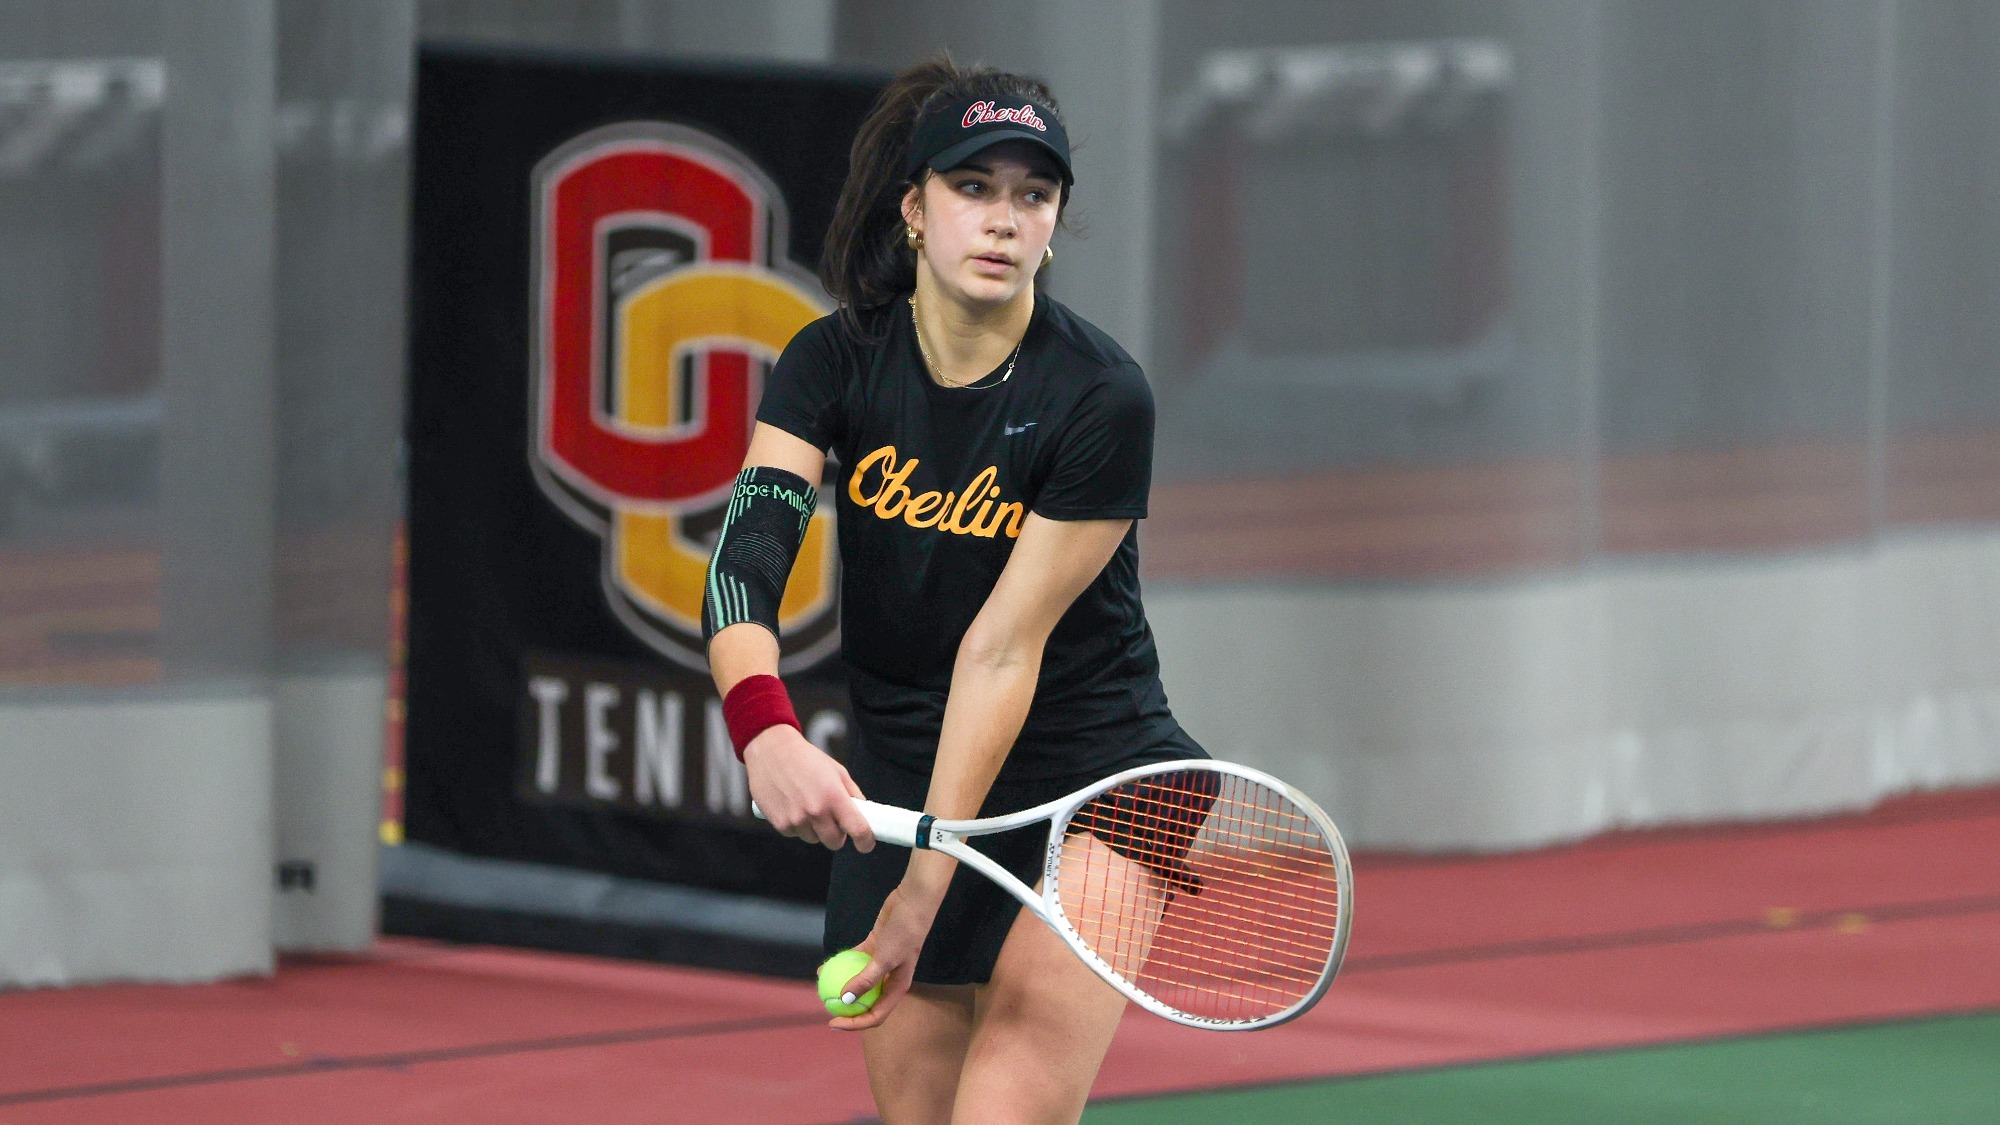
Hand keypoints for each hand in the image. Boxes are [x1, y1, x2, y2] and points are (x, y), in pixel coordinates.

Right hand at [743, 725, 873, 851]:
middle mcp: (816, 812)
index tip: (866, 843)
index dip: (865, 841)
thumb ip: (852, 793)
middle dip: (837, 835)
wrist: (771, 751)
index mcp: (834, 797)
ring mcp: (797, 820)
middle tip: (833, 820)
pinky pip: (795, 834)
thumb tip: (863, 813)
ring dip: (815, 829)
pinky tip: (792, 806)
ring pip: (814, 839)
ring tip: (807, 806)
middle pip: (835, 842)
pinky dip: (797, 826)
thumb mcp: (836, 770)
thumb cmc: (806, 758)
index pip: (857, 829)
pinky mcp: (780, 824)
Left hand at [828, 863, 950, 1030]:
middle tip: (825, 1007)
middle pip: (865, 1002)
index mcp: (896, 989)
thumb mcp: (885, 959)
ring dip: (840, 986)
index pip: (875, 1015)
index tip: (833, 1023)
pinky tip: (824, 966)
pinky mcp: (873, 949)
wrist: (911, 903)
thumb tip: (845, 1000)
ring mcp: (880, 964)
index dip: (854, 1024)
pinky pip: (854, 962)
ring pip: (857, 982)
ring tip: (821, 988)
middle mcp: (889, 980)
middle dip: (846, 1009)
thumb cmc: (903, 934)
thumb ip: (866, 981)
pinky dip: (840, 965)